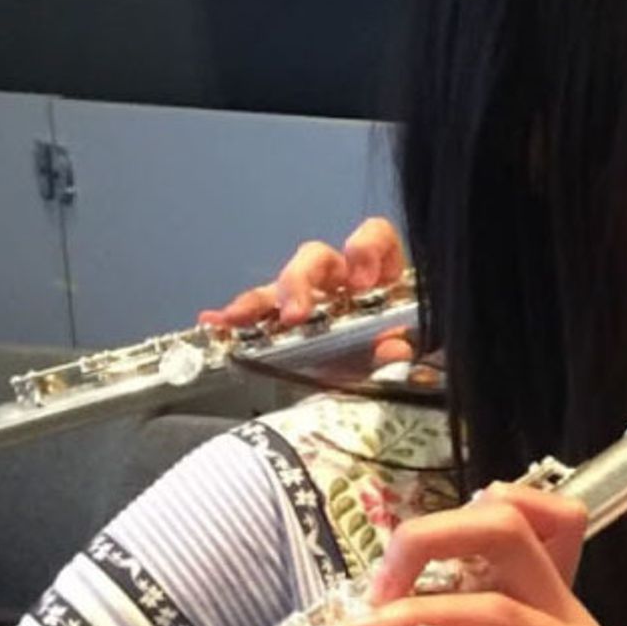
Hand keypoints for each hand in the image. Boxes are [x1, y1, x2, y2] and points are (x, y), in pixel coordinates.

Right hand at [199, 216, 417, 366]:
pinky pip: (258, 311)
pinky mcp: (287, 321)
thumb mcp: (412, 358)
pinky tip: (215, 321)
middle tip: (297, 313)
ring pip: (282, 284)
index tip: (361, 280)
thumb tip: (394, 348)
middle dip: (301, 280)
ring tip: (240, 317)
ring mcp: (312, 299)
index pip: (376, 238)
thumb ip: (404, 351)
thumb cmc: (402, 358)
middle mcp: (344, 282)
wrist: (389, 387)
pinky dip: (236, 316)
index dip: (367, 249)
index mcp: (383, 280)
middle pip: (317, 258)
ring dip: (261, 298)